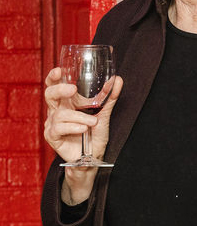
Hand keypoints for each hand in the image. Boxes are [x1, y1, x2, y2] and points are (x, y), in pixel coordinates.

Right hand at [44, 67, 122, 203]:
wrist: (93, 156)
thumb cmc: (95, 133)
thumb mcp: (104, 113)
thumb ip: (109, 97)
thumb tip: (117, 79)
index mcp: (67, 102)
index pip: (55, 85)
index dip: (54, 77)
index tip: (59, 70)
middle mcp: (57, 110)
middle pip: (50, 94)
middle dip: (60, 90)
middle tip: (72, 90)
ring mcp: (52, 123)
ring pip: (60, 114)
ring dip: (79, 117)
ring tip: (93, 122)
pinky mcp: (52, 136)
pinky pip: (59, 128)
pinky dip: (73, 127)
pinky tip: (83, 129)